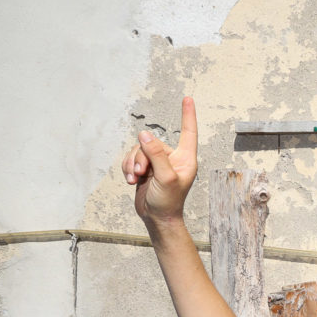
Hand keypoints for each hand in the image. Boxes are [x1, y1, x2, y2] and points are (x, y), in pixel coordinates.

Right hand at [123, 97, 198, 223]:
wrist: (156, 218)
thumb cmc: (168, 202)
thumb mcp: (165, 178)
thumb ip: (156, 155)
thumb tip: (145, 135)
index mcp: (185, 159)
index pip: (188, 132)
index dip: (188, 115)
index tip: (187, 99)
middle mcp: (172, 158)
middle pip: (151, 143)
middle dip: (142, 157)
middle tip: (143, 173)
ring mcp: (157, 163)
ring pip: (138, 150)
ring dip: (133, 164)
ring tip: (136, 178)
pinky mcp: (145, 168)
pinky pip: (131, 158)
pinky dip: (128, 168)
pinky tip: (131, 181)